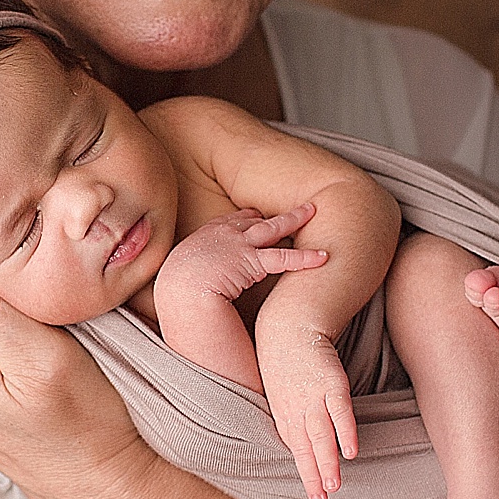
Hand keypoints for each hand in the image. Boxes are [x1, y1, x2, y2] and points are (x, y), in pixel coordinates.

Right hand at [152, 204, 327, 304]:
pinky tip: (322, 257)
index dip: (245, 218)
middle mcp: (220, 234)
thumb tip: (194, 290)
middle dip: (270, 212)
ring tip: (311, 211)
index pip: (227, 222)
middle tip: (286, 206)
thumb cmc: (175, 293)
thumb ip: (191, 278)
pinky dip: (305, 258)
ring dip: (293, 218)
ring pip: (272, 227)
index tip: (255, 215)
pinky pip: (284, 258)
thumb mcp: (177, 278)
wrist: (178, 293)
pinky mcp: (252, 261)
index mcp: (201, 239)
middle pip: (251, 217)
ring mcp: (237, 244)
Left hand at [255, 324, 357, 498]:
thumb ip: (291, 413)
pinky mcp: (331, 380)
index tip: (314, 496)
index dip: (305, 472)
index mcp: (283, 411)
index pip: (296, 448)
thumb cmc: (285, 356)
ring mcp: (312, 395)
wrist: (289, 321)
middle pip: (305, 447)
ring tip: (334, 486)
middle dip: (313, 476)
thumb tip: (302, 435)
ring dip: (326, 462)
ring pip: (320, 434)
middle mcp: (295, 408)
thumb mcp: (279, 388)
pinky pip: (339, 410)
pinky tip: (351, 451)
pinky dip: (345, 431)